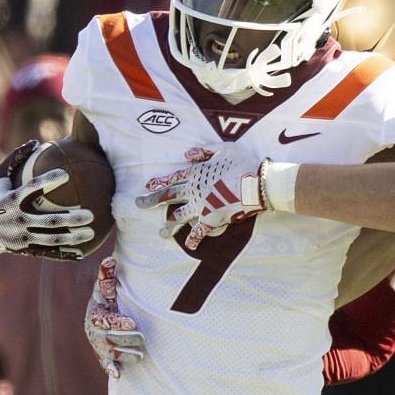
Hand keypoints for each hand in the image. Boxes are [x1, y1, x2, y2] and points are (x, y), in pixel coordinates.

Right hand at [0, 141, 98, 255]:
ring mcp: (21, 237)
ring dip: (72, 237)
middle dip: (71, 219)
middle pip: (49, 220)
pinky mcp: (24, 249)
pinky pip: (47, 251)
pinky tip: (82, 252)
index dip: (48, 181)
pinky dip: (64, 253)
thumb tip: (35, 142)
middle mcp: (17, 220)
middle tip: (90, 214)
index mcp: (10, 200)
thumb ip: (16, 159)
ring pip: (51, 238)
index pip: (31, 189)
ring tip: (91, 233)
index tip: (65, 174)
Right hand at [85, 257, 144, 378]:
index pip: (106, 321)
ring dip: (125, 356)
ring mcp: (99, 346)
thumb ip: (107, 277)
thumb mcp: (106, 290)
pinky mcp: (103, 356)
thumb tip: (109, 259)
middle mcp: (95, 333)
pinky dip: (110, 369)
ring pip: (111, 353)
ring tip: (141, 355)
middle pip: (110, 339)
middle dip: (126, 339)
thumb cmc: (106, 303)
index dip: (119, 322)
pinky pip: (105, 364)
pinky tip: (118, 375)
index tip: (133, 323)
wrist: (99, 320)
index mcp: (96, 316)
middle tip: (142, 338)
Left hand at [136, 145, 265, 248]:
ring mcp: (200, 206)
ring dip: (169, 225)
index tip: (148, 185)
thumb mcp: (224, 149)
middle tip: (139, 204)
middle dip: (151, 201)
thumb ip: (205, 150)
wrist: (256, 183)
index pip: (173, 177)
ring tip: (161, 233)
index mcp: (196, 172)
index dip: (160, 181)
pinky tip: (189, 246)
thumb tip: (187, 153)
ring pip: (178, 217)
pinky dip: (193, 240)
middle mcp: (193, 190)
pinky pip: (198, 232)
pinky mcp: (210, 219)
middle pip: (167, 196)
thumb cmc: (243, 163)